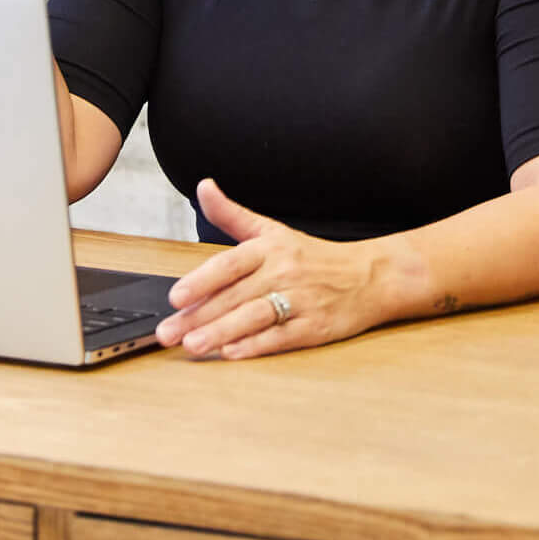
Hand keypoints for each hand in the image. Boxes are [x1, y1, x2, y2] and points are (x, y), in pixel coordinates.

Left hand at [154, 178, 381, 359]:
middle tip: (167, 333)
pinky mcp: (315, 327)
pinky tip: (232, 353)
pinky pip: (282, 337)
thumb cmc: (314, 257)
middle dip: (198, 317)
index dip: (201, 280)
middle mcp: (283, 272)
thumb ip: (232, 214)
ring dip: (222, 332)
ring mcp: (301, 300)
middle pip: (234, 296)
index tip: (175, 296)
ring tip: (193, 345)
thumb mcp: (272, 230)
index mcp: (269, 249)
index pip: (229, 264)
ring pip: (255, 317)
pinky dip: (256, 345)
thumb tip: (204, 187)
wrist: (371, 276)